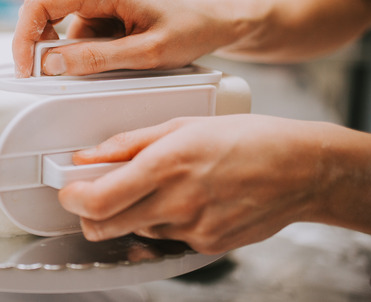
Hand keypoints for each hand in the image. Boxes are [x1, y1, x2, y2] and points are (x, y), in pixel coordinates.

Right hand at [12, 0, 239, 76]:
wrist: (214, 21)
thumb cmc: (190, 27)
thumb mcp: (146, 53)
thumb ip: (98, 59)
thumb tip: (52, 64)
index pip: (40, 3)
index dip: (24, 36)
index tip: (26, 67)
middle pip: (44, 15)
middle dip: (43, 50)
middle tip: (56, 78)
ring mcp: (97, 2)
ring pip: (62, 32)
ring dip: (73, 56)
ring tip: (114, 66)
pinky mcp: (102, 16)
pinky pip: (79, 37)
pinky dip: (86, 55)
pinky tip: (116, 60)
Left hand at [58, 114, 327, 253]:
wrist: (302, 170)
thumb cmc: (249, 139)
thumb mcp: (183, 124)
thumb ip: (130, 143)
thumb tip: (90, 155)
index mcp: (168, 165)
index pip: (100, 200)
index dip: (73, 199)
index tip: (68, 190)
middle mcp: (178, 202)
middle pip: (106, 226)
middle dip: (90, 214)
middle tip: (93, 195)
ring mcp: (193, 229)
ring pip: (136, 231)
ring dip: (132, 214)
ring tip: (160, 187)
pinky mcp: (208, 245)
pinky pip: (168, 238)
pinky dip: (165, 221)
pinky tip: (188, 199)